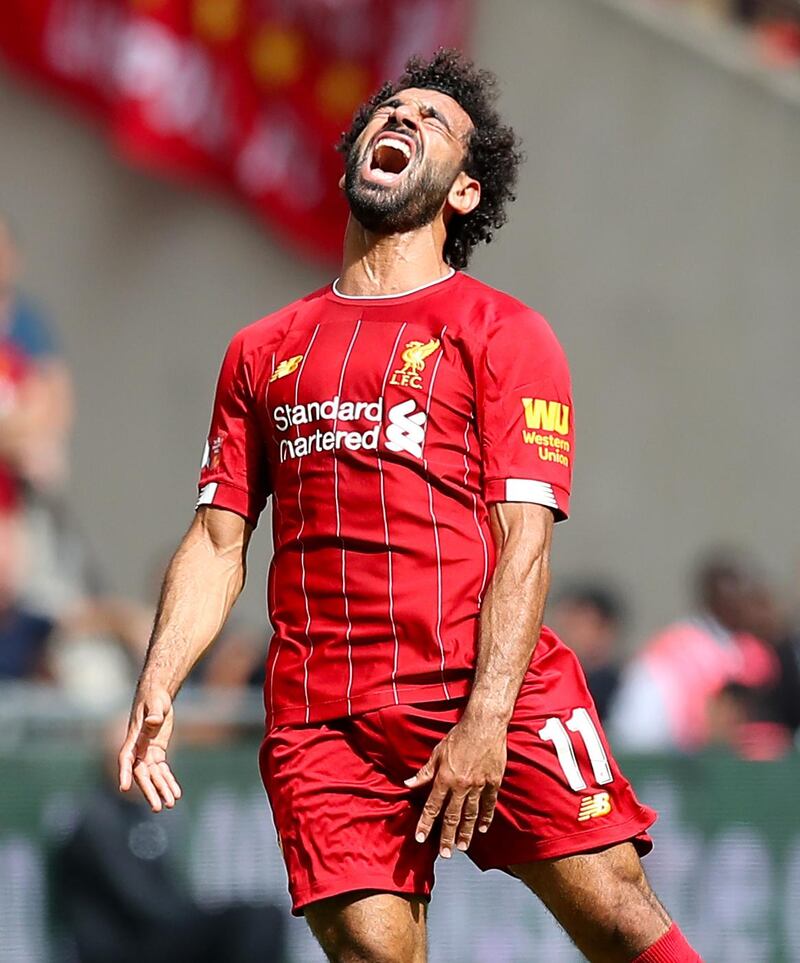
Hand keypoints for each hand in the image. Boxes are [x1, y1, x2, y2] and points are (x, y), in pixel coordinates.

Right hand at [118, 686, 181, 811]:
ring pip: (154, 776)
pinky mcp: (157, 752)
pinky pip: (162, 770)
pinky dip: (168, 781)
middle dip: (149, 791)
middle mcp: (138, 749)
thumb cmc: (153, 698)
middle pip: (141, 774)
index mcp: (133, 739)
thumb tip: (154, 721)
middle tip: (156, 808)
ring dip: (162, 789)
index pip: (125, 759)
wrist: (157, 695)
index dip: (124, 773)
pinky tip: (176, 793)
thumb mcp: (155, 704)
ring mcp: (147, 752)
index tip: (123, 788)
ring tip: (171, 804)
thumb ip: (154, 714)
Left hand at [405, 712, 506, 857]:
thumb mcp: (437, 752)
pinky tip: (482, 828)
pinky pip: (489, 804)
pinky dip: (486, 817)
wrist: (484, 725)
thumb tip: (407, 783)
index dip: (425, 823)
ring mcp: (479, 785)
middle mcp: (461, 785)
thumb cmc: (458, 736)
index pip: (432, 807)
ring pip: (471, 814)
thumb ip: (424, 772)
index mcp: (445, 778)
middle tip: (444, 854)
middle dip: (446, 837)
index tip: (420, 838)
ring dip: (466, 832)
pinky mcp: (493, 782)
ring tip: (461, 847)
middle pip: (452, 816)